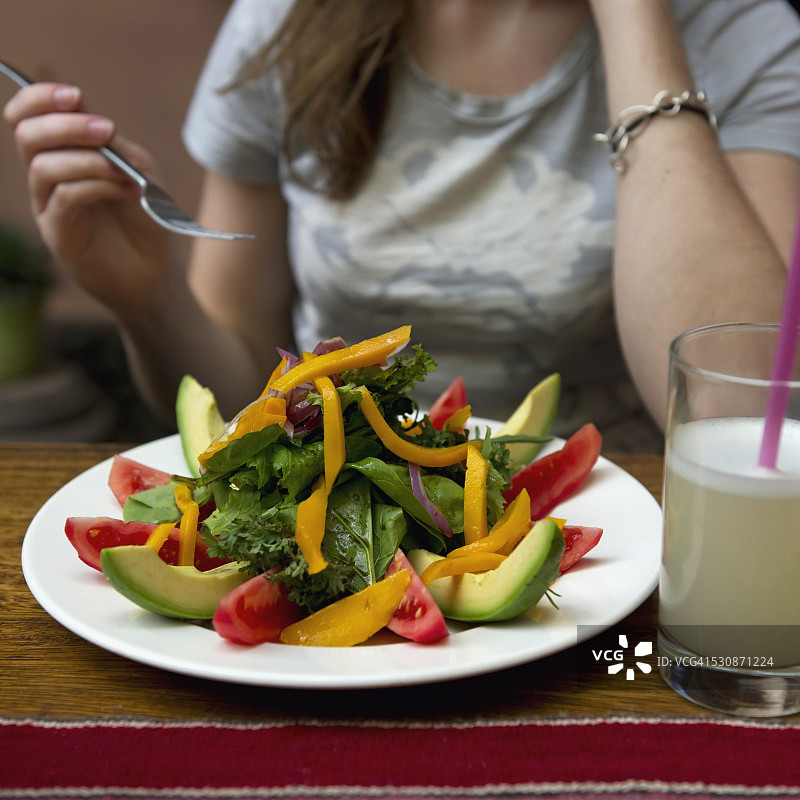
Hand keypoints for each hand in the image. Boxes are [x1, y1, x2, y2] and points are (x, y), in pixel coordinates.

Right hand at [3, 82, 174, 315]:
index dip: (40, 98)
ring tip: (127, 173)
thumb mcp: (138, 170)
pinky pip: (64, 197)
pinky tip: (129, 191)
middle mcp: (48, 178)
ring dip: (89, 160)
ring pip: (43, 166)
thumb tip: (85, 114)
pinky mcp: (58, 235)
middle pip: (28, 135)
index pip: (29, 116)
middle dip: (66, 124)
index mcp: (63, 154)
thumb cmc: (148, 218)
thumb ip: (112, 144)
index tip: (76, 95)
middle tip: (107, 130)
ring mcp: (49, 207)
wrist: (158, 272)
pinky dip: (97, 186)